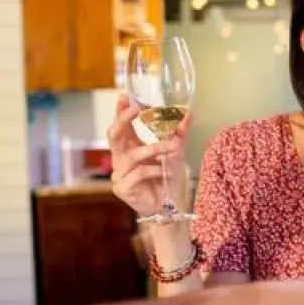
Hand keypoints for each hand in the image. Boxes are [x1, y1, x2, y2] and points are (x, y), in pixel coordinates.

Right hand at [109, 94, 189, 218]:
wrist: (170, 208)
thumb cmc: (168, 180)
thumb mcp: (176, 154)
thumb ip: (179, 134)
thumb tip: (188, 113)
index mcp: (130, 148)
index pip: (122, 126)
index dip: (120, 111)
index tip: (125, 96)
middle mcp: (121, 159)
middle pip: (115, 135)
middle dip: (123, 120)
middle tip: (136, 109)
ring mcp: (119, 174)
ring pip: (132, 155)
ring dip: (154, 148)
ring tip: (172, 147)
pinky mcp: (122, 188)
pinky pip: (138, 173)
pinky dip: (154, 170)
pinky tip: (163, 171)